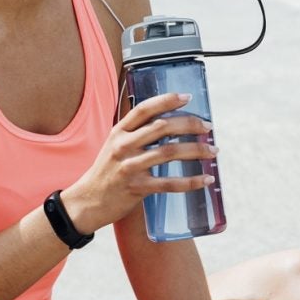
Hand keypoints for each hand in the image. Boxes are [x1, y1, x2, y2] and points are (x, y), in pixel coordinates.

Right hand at [61, 92, 215, 233]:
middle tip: (208, 127)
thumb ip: (136, 134)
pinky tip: (205, 179)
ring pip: (169, 152)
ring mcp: (129, 166)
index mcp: (119, 131)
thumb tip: (169, 124)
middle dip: (190, 124)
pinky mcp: (136, 188)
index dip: (167, 100)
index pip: (144, 109)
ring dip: (196, 150)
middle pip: (162, 127)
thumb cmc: (106, 171)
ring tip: (213, 151)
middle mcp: (123, 145)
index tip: (187, 97)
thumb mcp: (115, 145)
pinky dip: (191, 181)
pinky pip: (169, 183)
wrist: (87, 202)